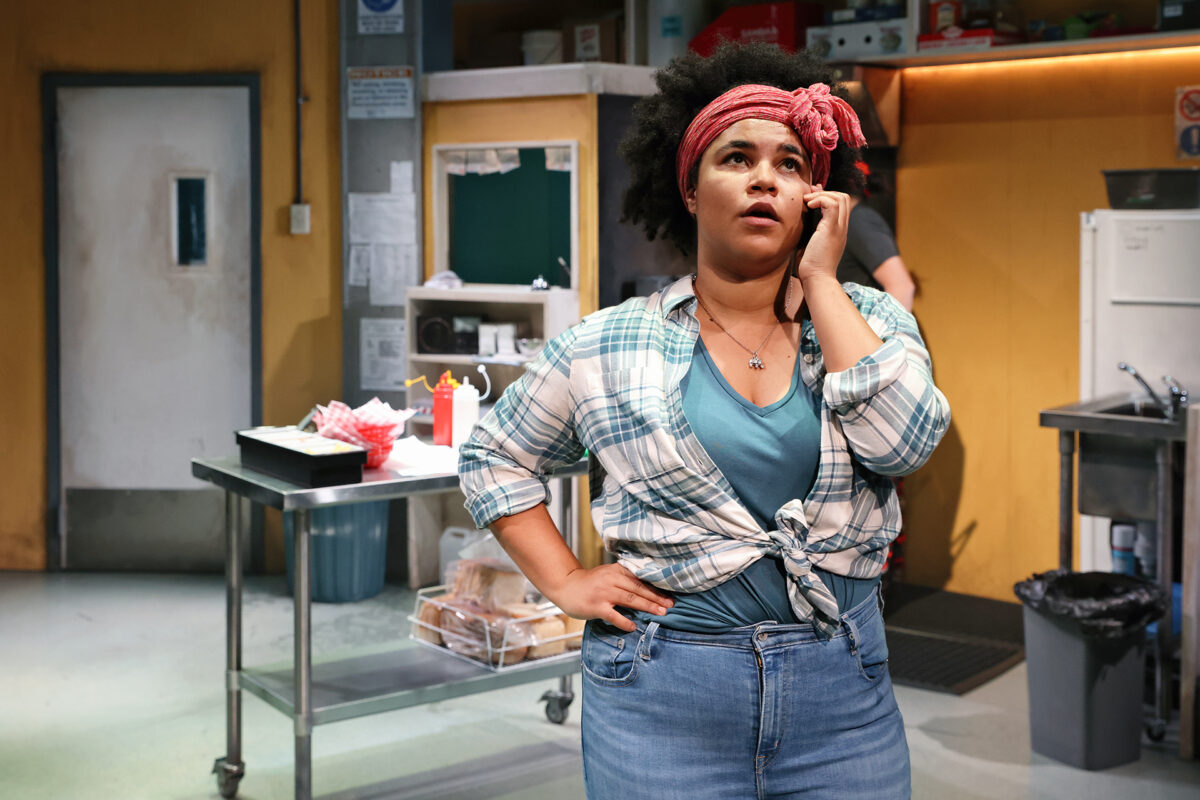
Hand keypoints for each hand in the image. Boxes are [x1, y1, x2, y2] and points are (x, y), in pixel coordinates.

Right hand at [549, 563, 674, 631]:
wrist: (565, 586)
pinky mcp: (596, 606)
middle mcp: (611, 580)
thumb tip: (647, 590)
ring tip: (661, 613)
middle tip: (670, 605)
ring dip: (647, 606)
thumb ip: (624, 579)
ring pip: (630, 600)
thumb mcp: (607, 574)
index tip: (669, 595)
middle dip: (656, 598)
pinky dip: (625, 622)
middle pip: (638, 589)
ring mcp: (603, 593)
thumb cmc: (589, 583)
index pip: (640, 580)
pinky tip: (633, 626)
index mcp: (616, 571)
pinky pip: (614, 615)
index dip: (656, 588)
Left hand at [796, 185, 849, 284]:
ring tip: (808, 203)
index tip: (811, 198)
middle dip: (825, 192)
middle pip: (844, 197)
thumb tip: (804, 217)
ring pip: (840, 197)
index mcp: (838, 230)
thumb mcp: (810, 243)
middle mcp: (842, 227)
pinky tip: (808, 207)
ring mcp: (839, 228)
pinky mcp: (832, 229)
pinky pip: (831, 204)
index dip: (827, 196)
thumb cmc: (811, 266)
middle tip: (809, 198)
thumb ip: (810, 230)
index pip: (841, 204)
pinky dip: (819, 200)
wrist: (817, 279)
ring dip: (822, 195)